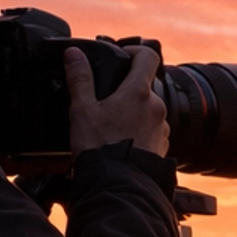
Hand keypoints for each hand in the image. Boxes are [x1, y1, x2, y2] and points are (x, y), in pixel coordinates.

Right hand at [66, 44, 169, 158]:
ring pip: (149, 110)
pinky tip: (121, 143)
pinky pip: (152, 132)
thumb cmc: (100, 149)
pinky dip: (139, 133)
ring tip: (112, 127)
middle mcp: (156, 107)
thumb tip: (74, 54)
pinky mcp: (163, 147)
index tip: (122, 56)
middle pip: (146, 86)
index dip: (134, 50)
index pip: (148, 55)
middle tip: (107, 101)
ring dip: (134, 113)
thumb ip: (79, 79)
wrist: (117, 186)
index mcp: (138, 92)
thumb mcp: (82, 110)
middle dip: (127, 90)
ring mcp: (162, 128)